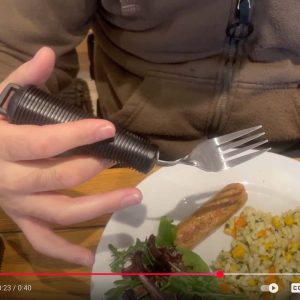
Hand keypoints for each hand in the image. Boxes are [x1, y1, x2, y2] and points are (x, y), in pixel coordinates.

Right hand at [0, 47, 141, 266]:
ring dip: (99, 208)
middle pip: (58, 179)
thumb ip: (23, 78)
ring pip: (59, 212)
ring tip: (134, 197)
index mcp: (3, 146)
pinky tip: (89, 260)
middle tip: (120, 159)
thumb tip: (49, 52)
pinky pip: (42, 241)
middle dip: (94, 167)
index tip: (110, 128)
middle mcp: (9, 180)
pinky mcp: (20, 219)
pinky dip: (64, 253)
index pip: (43, 142)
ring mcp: (16, 205)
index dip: (77, 135)